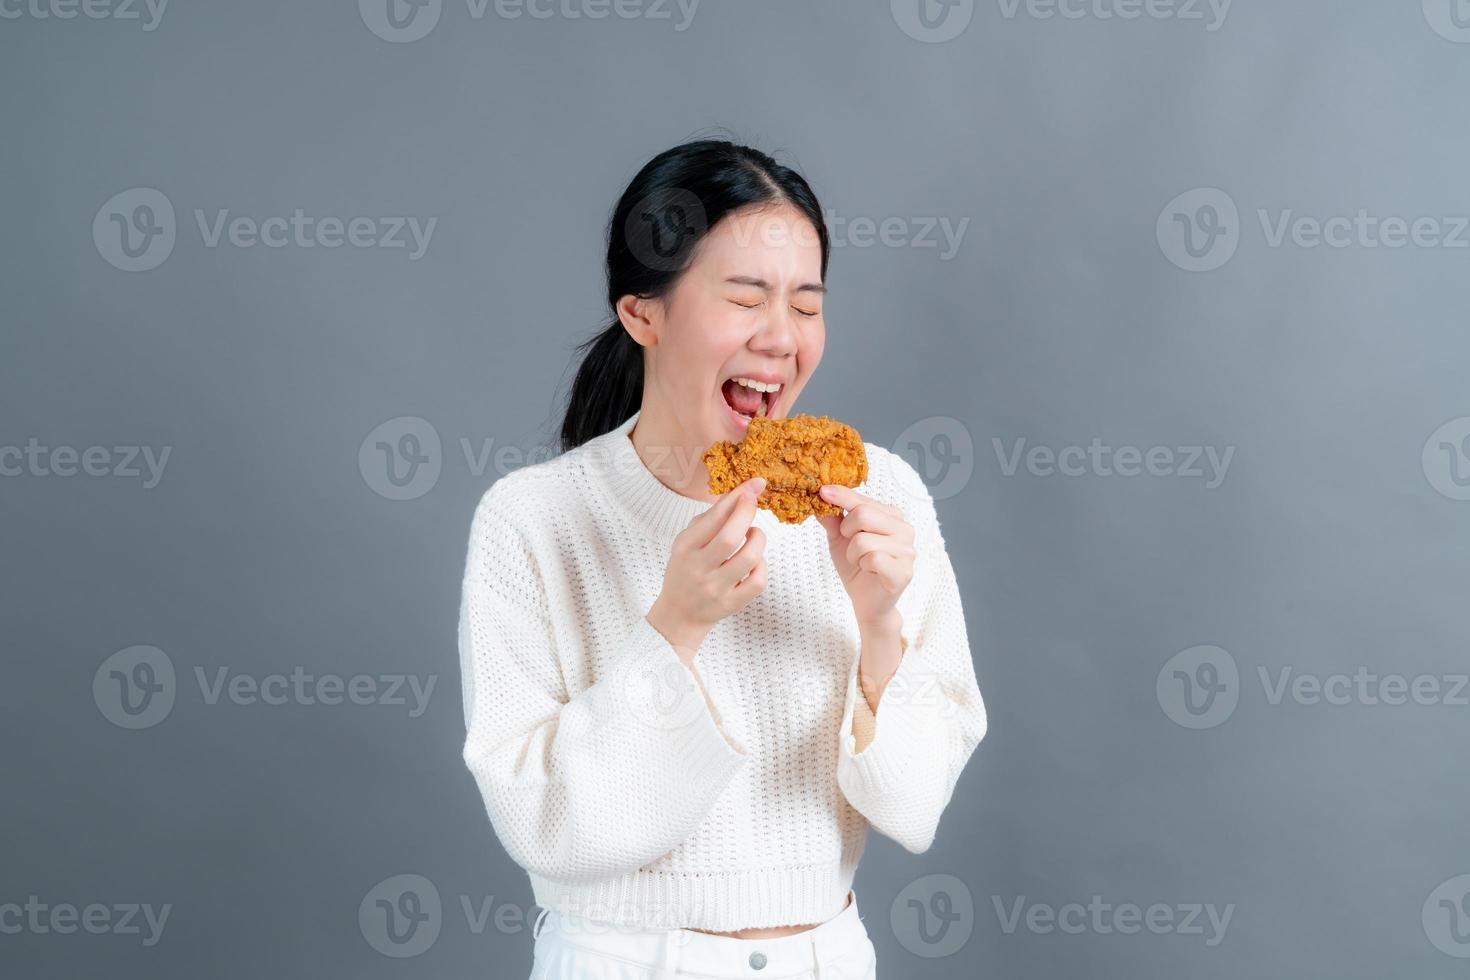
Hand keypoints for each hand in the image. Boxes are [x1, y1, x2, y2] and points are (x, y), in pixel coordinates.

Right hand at [647, 476, 767, 662]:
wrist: (680, 615)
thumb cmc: (686, 569)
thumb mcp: (687, 542)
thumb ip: (709, 519)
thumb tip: (739, 494)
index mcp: (684, 548)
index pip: (713, 518)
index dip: (737, 498)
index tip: (754, 485)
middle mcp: (698, 568)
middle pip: (730, 536)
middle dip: (748, 513)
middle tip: (754, 501)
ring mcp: (715, 589)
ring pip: (749, 558)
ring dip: (758, 538)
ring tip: (754, 534)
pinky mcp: (731, 604)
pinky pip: (758, 581)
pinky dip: (762, 565)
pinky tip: (755, 560)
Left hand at [816, 484, 914, 629]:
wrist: (867, 603)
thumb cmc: (857, 568)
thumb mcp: (839, 540)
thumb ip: (833, 519)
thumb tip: (821, 498)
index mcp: (892, 516)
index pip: (863, 500)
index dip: (842, 495)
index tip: (822, 491)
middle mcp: (904, 529)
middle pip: (863, 514)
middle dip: (846, 532)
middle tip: (851, 547)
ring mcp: (907, 550)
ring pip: (863, 540)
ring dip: (853, 554)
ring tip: (861, 562)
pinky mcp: (904, 572)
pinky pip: (873, 558)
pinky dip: (863, 565)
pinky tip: (870, 572)